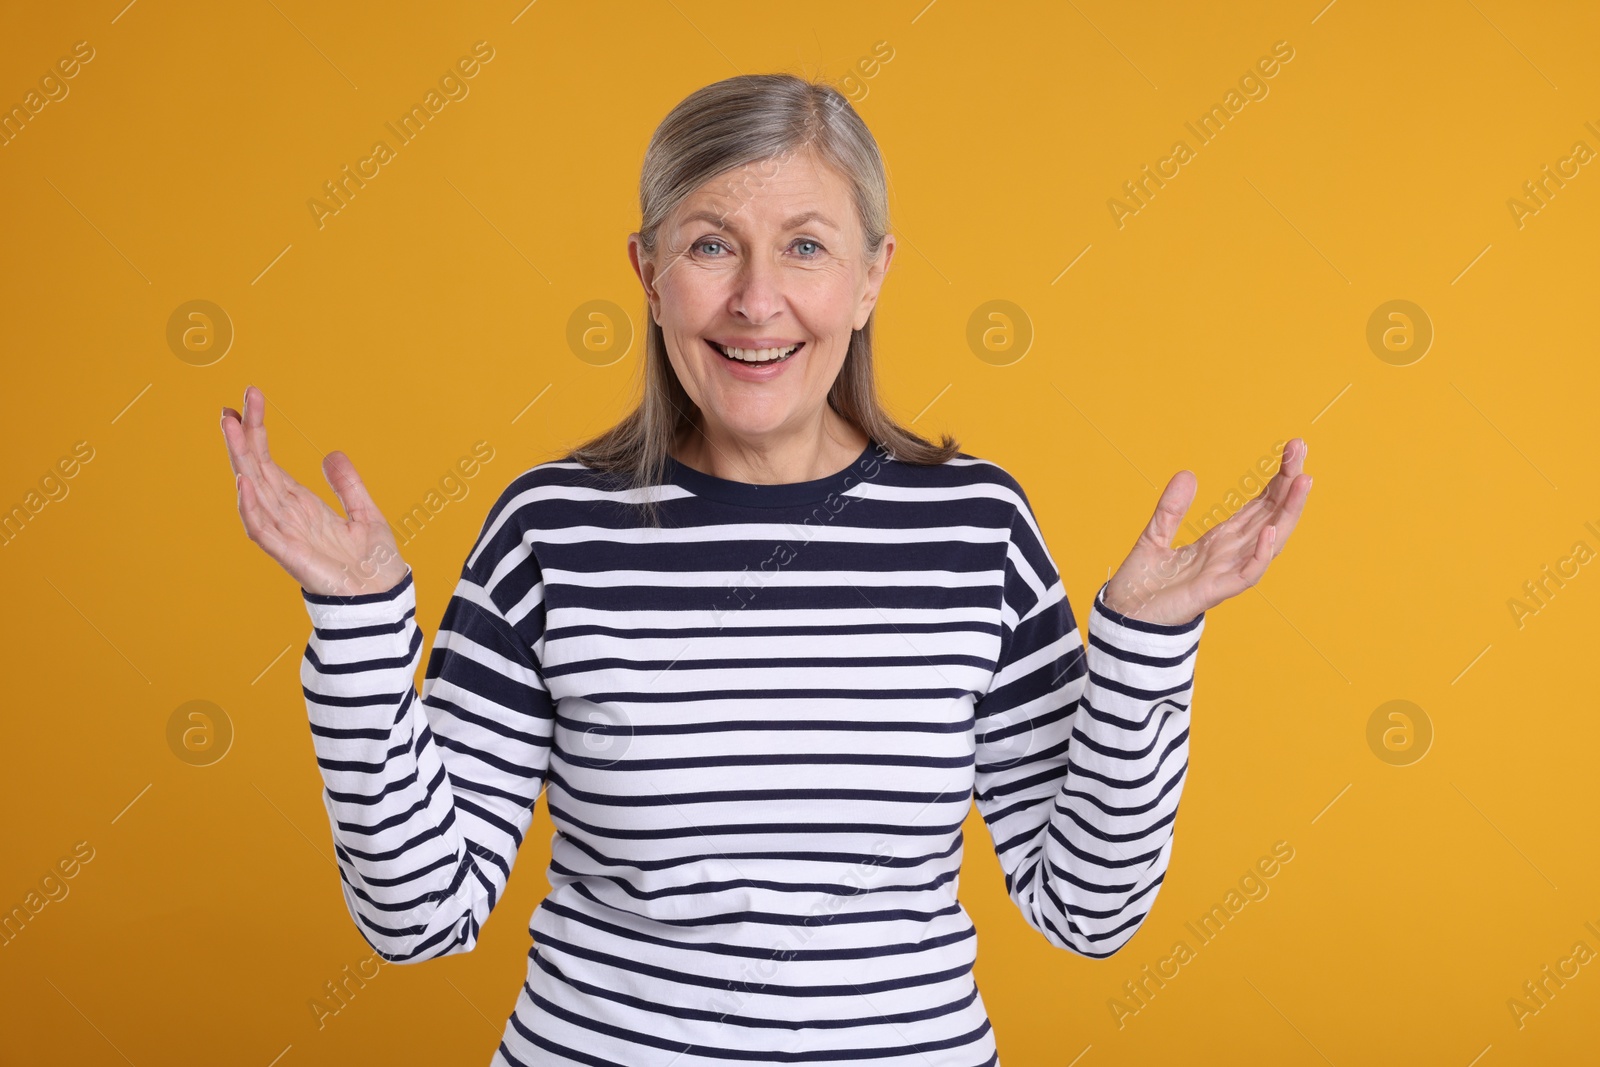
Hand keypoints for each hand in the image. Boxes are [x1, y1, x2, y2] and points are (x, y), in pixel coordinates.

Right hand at [221, 385, 409, 596]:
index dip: (257, 433)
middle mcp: (287, 516)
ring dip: (240, 461)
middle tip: (231, 406)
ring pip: (253, 492)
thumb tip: (331, 454)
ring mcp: (285, 534)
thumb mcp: (365, 512)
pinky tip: (244, 482)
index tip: (249, 401)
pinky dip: (250, 507)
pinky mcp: (289, 555)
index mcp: (301, 505)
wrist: (384, 597)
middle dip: (243, 438)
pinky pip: (262, 530)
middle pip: (256, 470)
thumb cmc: (373, 563)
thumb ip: (348, 484)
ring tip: (230, 429)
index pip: (270, 462)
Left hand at [1102, 437, 1311, 625]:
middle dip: (1288, 485)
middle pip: (1270, 515)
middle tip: (1301, 449)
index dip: (1276, 480)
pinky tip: (1269, 530)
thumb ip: (1171, 509)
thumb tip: (1188, 474)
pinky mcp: (1214, 592)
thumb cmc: (1143, 585)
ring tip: (1302, 480)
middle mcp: (1230, 554)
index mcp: (1220, 541)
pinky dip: (1260, 554)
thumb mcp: (1155, 536)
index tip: (1291, 449)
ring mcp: (1226, 573)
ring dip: (1287, 512)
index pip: (1258, 506)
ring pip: (1269, 540)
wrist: (1125, 619)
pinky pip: (1247, 574)